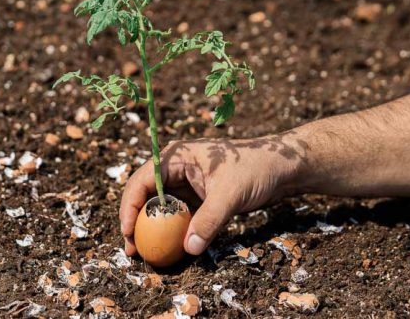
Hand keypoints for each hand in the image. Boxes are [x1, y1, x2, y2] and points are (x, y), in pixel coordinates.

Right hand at [120, 134, 305, 255]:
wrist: (281, 167)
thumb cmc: (255, 169)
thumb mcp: (231, 193)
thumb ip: (209, 220)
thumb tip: (189, 248)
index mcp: (176, 156)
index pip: (143, 181)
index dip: (130, 206)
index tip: (128, 231)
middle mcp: (175, 168)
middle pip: (145, 195)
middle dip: (135, 220)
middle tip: (131, 248)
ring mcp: (184, 183)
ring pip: (158, 207)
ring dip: (149, 228)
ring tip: (142, 252)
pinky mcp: (195, 197)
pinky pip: (175, 215)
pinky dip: (169, 231)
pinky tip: (167, 247)